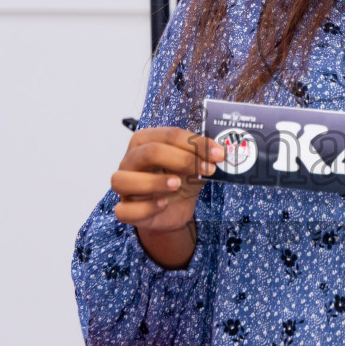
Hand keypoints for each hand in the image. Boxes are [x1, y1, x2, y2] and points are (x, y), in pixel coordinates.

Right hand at [110, 126, 225, 266]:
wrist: (174, 210)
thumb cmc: (180, 180)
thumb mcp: (194, 166)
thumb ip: (203, 156)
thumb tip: (220, 151)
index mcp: (145, 141)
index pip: (169, 135)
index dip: (196, 144)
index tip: (219, 154)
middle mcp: (130, 160)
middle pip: (149, 152)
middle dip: (183, 159)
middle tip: (208, 169)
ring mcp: (123, 185)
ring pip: (124, 180)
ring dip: (154, 182)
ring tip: (177, 184)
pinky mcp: (125, 209)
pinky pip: (125, 210)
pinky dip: (145, 208)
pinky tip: (163, 204)